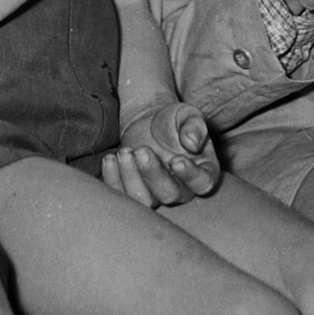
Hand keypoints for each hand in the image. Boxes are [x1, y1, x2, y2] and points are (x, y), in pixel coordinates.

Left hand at [101, 102, 219, 207]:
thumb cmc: (174, 119)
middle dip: (153, 174)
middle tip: (141, 150)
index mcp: (203, 171)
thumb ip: (194, 125)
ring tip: (124, 152)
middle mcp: (182, 188)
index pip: (202, 182)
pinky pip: (124, 196)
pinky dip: (114, 181)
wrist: (149, 121)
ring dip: (131, 178)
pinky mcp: (135, 192)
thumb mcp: (187, 114)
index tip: (175, 160)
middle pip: (170, 194)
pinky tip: (110, 159)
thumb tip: (192, 143)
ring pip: (145, 200)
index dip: (190, 176)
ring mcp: (157, 194)